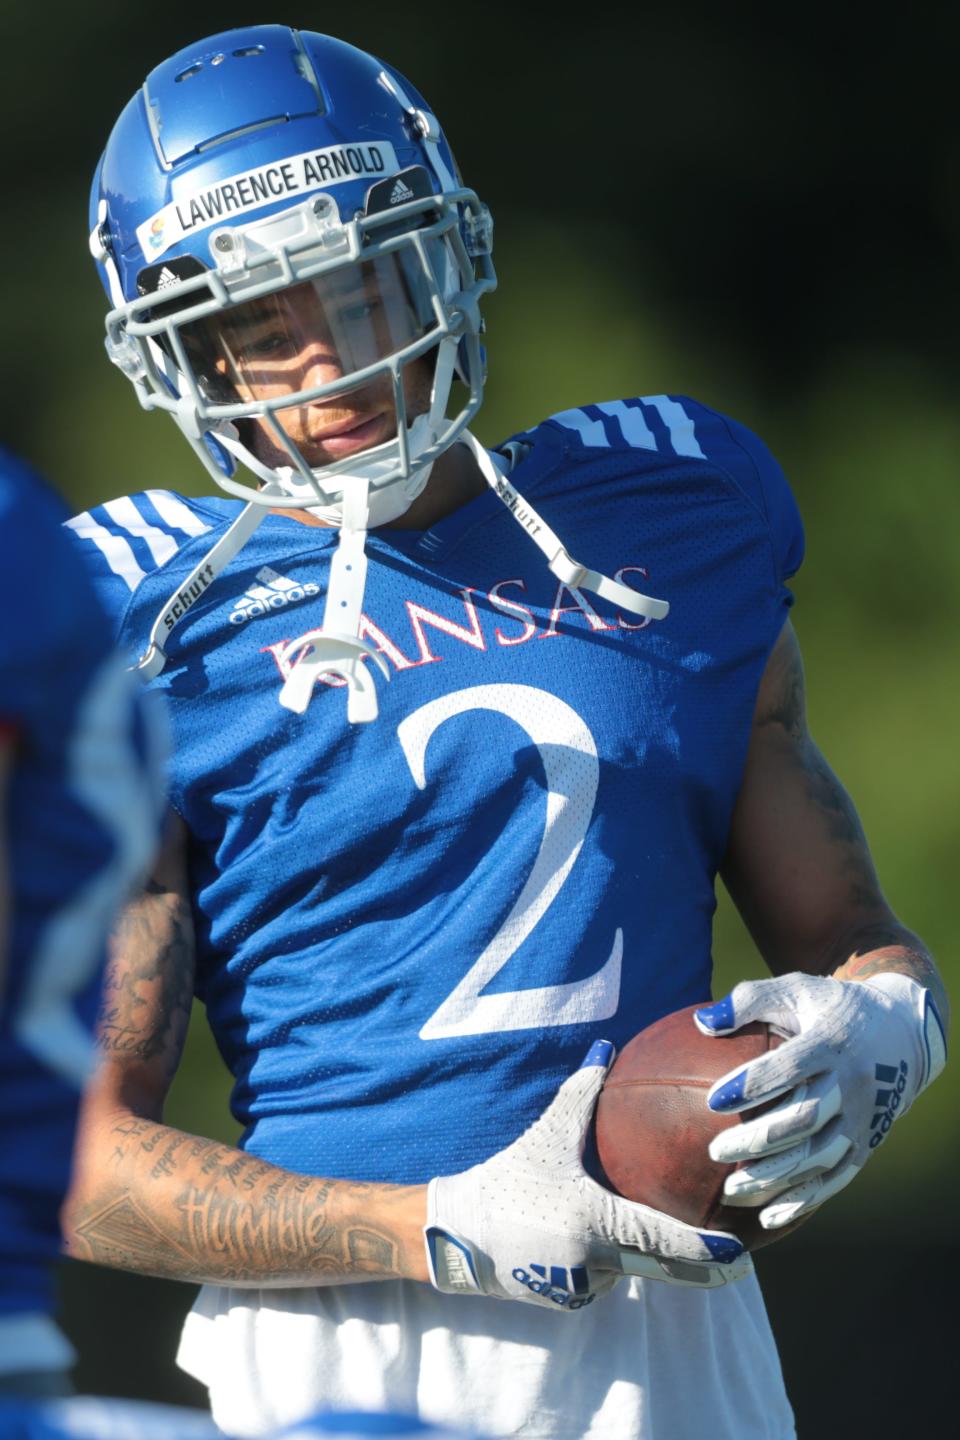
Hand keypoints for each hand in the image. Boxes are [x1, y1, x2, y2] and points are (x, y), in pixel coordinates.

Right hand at [424, 1040, 751, 1310]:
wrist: (456, 1235)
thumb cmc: (506, 1178)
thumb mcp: (547, 1134)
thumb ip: (581, 1093)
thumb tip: (606, 1049)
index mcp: (597, 1221)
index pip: (667, 1241)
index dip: (709, 1250)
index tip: (744, 1251)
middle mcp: (595, 1261)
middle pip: (664, 1270)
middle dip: (704, 1269)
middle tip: (740, 1262)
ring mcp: (581, 1287)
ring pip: (631, 1271)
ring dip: (643, 1256)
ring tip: (668, 1238)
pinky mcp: (567, 1301)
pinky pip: (604, 1280)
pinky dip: (611, 1263)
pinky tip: (602, 1243)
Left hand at [694, 972, 946, 1229]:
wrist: (900, 1035)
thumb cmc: (828, 1009)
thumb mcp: (795, 990)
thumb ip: (749, 1000)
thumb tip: (701, 1022)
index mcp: (832, 1042)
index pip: (791, 1066)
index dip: (753, 1085)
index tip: (713, 1100)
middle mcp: (852, 1083)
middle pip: (805, 1118)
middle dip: (758, 1139)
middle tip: (715, 1151)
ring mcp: (863, 1118)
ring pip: (819, 1155)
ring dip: (775, 1177)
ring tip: (729, 1190)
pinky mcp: (866, 1144)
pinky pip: (836, 1179)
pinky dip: (803, 1200)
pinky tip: (767, 1216)